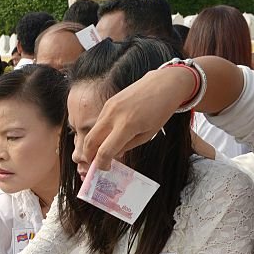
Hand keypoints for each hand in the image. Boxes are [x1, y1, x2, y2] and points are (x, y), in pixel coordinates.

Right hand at [80, 67, 194, 169]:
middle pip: (90, 141)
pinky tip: (109, 136)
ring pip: (92, 131)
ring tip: (102, 151)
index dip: (101, 163)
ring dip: (93, 144)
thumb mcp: (147, 134)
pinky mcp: (109, 102)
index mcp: (127, 126)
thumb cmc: (160, 111)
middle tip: (95, 163)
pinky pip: (99, 122)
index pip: (104, 151)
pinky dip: (99, 133)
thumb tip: (112, 155)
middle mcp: (113, 116)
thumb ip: (127, 146)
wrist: (164, 84)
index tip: (105, 168)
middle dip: (89, 156)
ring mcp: (109, 107)